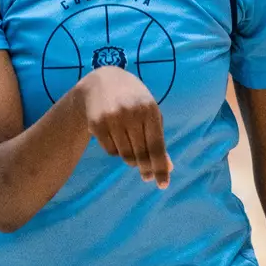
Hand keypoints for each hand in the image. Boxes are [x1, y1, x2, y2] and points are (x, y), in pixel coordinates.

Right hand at [77, 67, 171, 188]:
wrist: (102, 81)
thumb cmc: (133, 98)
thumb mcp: (149, 111)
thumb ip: (158, 138)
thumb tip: (168, 168)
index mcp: (149, 109)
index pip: (156, 146)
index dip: (160, 168)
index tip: (162, 185)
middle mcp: (131, 113)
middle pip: (141, 155)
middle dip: (146, 169)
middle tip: (147, 176)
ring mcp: (112, 118)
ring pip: (125, 155)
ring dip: (130, 158)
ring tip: (130, 146)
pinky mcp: (97, 124)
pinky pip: (111, 151)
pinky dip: (116, 150)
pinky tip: (115, 136)